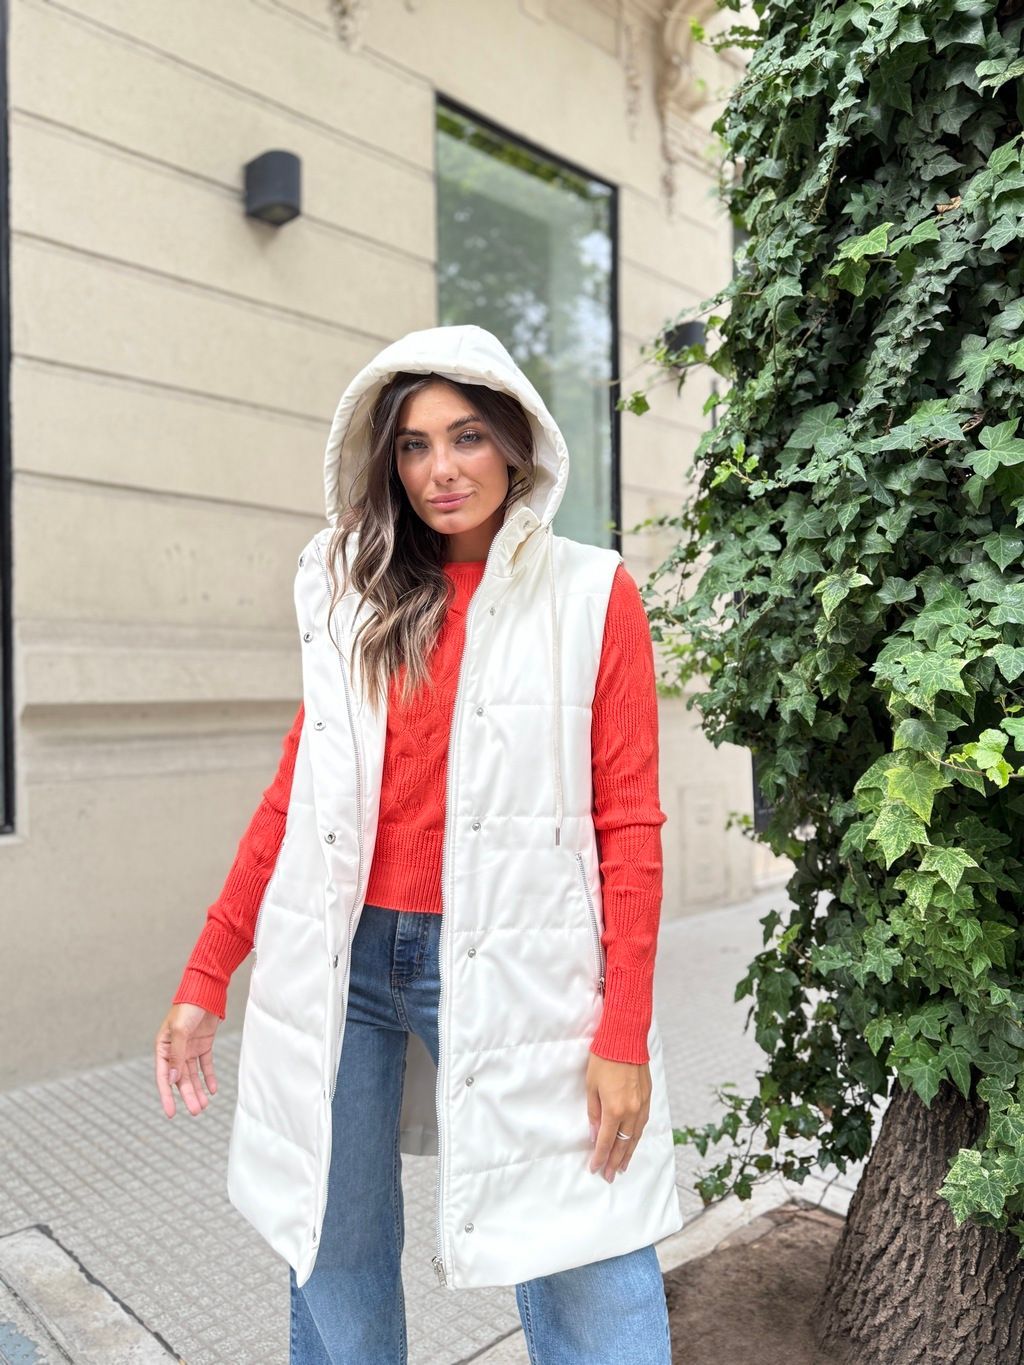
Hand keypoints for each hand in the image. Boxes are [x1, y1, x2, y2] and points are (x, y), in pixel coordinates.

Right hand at [155, 1003, 219, 1117]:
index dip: (167, 1096)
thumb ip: (176, 1055)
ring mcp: (189, 1048)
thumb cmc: (188, 1007)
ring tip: (204, 1105)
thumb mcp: (180, 1030)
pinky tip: (213, 1089)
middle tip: (196, 1112)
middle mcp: (175, 1051)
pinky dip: (209, 1077)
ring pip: (193, 1075)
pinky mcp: (203, 1045)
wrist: (206, 990)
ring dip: (198, 1090)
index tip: (171, 1113)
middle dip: (187, 1096)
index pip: (163, 1077)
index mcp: (163, 1048)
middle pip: (180, 1079)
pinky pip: (205, 1065)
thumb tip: (172, 1080)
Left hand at [585, 1052, 650, 1181]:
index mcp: (614, 1110)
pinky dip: (637, 1137)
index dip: (599, 1157)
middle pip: (622, 1144)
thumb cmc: (604, 1059)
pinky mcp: (648, 1098)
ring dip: (628, 1153)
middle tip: (609, 1176)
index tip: (595, 1169)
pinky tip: (633, 1143)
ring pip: (635, 1137)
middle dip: (614, 1161)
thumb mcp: (591, 1086)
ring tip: (622, 1166)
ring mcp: (642, 1106)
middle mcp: (631, 1112)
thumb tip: (593, 1133)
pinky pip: (643, 1124)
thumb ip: (593, 1113)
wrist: (626, 1039)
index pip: (605, 1141)